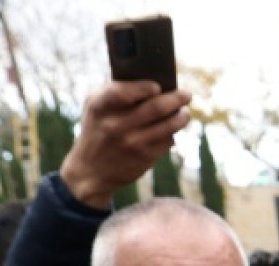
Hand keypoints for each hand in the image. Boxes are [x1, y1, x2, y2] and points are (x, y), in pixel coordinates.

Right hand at [60, 81, 191, 208]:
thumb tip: (151, 81)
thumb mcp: (95, 107)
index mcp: (100, 107)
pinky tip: (172, 128)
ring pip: (168, 126)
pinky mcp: (144, 159)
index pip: (122, 93)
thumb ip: (114, 91)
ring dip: (181, 117)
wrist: (91, 171)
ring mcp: (132, 144)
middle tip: (187, 94)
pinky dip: (173, 133)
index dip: (143, 88)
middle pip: (155, 108)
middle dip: (176, 98)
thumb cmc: (97, 129)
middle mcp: (116, 126)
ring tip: (185, 112)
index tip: (158, 86)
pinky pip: (167, 141)